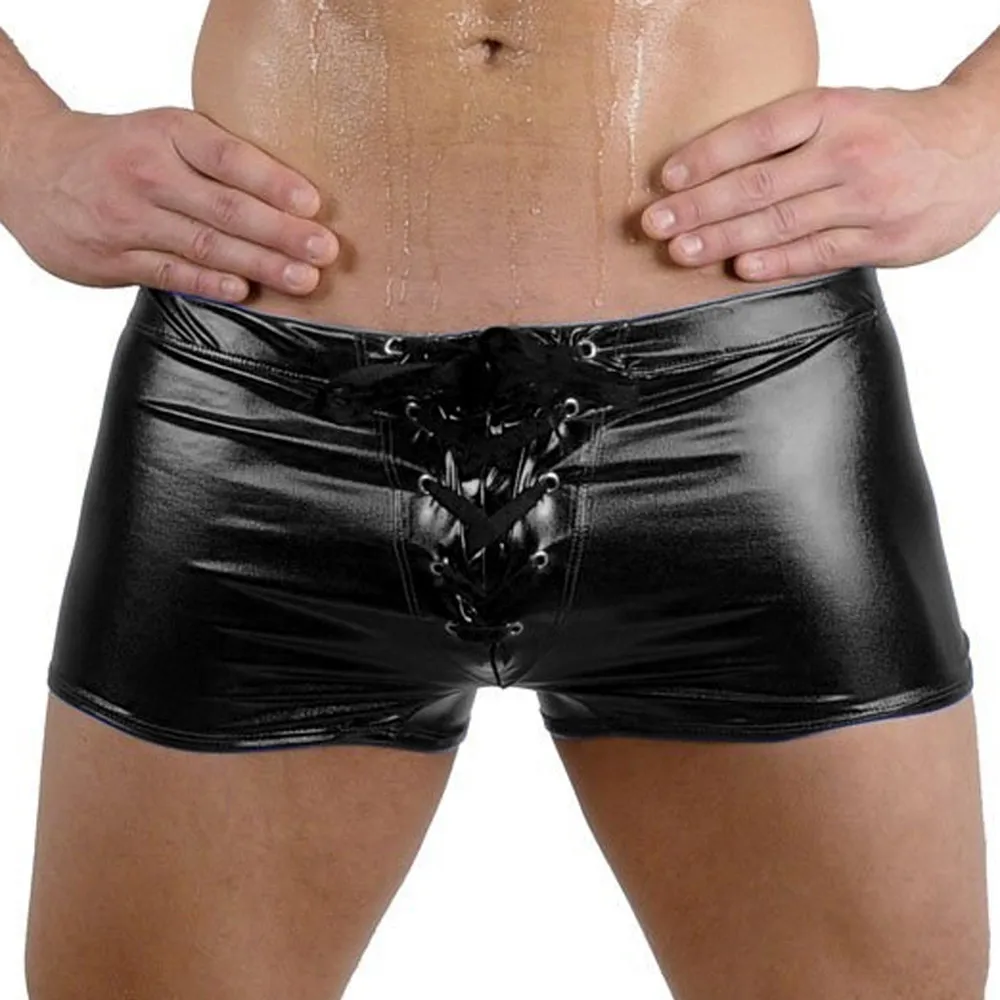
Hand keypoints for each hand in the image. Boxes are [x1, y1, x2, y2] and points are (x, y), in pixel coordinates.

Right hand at [0, 105, 339, 300]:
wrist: (32, 166)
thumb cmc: (122, 151)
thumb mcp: (165, 134)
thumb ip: (219, 160)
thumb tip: (296, 200)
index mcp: (168, 133)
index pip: (228, 157)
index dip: (273, 182)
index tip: (313, 204)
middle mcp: (148, 173)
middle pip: (225, 208)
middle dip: (281, 233)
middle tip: (324, 250)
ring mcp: (129, 218)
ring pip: (204, 245)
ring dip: (259, 265)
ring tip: (303, 279)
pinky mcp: (114, 257)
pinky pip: (170, 274)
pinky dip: (209, 284)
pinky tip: (244, 290)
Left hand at [640, 83, 999, 280]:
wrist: (982, 145)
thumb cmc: (892, 129)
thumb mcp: (844, 111)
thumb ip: (788, 137)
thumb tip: (710, 171)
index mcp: (833, 110)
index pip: (757, 131)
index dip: (707, 156)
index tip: (665, 179)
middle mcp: (848, 151)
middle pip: (760, 183)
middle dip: (700, 206)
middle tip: (655, 224)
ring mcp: (868, 198)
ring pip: (784, 222)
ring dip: (726, 239)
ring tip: (681, 251)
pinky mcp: (885, 239)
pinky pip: (821, 254)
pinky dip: (778, 263)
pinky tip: (741, 269)